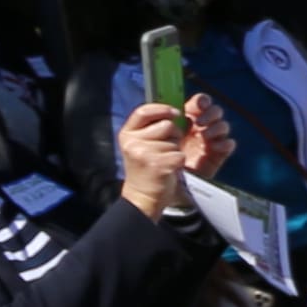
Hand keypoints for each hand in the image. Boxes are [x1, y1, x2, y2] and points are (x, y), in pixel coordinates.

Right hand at [114, 95, 204, 213]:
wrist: (143, 196)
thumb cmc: (147, 167)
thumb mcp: (141, 144)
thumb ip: (151, 127)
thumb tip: (175, 110)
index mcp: (127, 134)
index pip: (143, 112)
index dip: (162, 109)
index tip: (175, 112)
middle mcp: (132, 142)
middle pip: (167, 125)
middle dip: (174, 135)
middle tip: (165, 149)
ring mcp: (144, 153)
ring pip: (175, 141)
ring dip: (175, 149)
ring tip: (164, 160)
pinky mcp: (158, 165)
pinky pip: (180, 155)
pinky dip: (179, 162)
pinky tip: (169, 170)